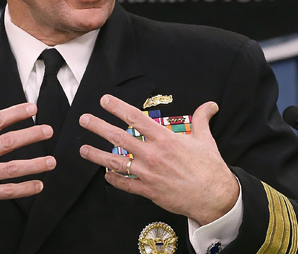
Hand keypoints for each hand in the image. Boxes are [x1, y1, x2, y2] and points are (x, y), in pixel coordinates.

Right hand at [0, 82, 55, 239]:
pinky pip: (5, 192)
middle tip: (49, 130)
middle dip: (30, 135)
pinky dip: (23, 189)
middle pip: (6, 143)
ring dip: (34, 165)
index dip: (14, 113)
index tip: (32, 107)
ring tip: (52, 161)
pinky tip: (39, 185)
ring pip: (10, 169)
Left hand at [78, 95, 238, 225]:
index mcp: (165, 138)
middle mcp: (153, 154)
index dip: (117, 107)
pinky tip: (106, 176)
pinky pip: (126, 185)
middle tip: (84, 119)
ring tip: (83, 149)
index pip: (136, 118)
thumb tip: (210, 105)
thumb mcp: (206, 139)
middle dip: (99, 127)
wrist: (214, 197)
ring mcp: (148, 174)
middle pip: (119, 137)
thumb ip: (202, 119)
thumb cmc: (210, 168)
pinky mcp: (148, 190)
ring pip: (116, 162)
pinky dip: (114, 180)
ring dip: (97, 155)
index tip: (105, 100)